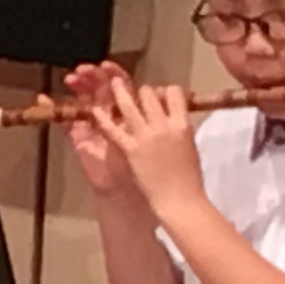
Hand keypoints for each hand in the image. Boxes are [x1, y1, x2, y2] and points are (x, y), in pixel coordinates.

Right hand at [56, 64, 144, 203]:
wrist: (128, 191)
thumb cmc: (144, 164)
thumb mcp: (146, 135)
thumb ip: (145, 115)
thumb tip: (157, 92)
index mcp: (130, 111)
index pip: (121, 86)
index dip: (114, 74)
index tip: (107, 66)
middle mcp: (111, 114)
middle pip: (99, 88)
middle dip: (92, 76)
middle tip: (84, 70)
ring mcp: (94, 125)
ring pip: (83, 99)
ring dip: (77, 86)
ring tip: (71, 78)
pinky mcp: (78, 137)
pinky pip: (65, 120)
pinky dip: (53, 109)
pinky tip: (43, 99)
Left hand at [90, 76, 204, 217]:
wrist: (178, 200)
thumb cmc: (189, 178)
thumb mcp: (190, 145)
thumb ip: (179, 128)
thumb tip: (172, 117)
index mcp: (182, 124)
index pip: (173, 93)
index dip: (165, 91)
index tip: (161, 96)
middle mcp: (163, 125)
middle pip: (149, 94)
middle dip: (142, 91)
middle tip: (138, 96)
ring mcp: (145, 136)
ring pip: (128, 105)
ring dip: (119, 91)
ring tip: (112, 83)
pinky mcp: (129, 149)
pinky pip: (112, 129)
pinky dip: (103, 118)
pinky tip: (95, 111)